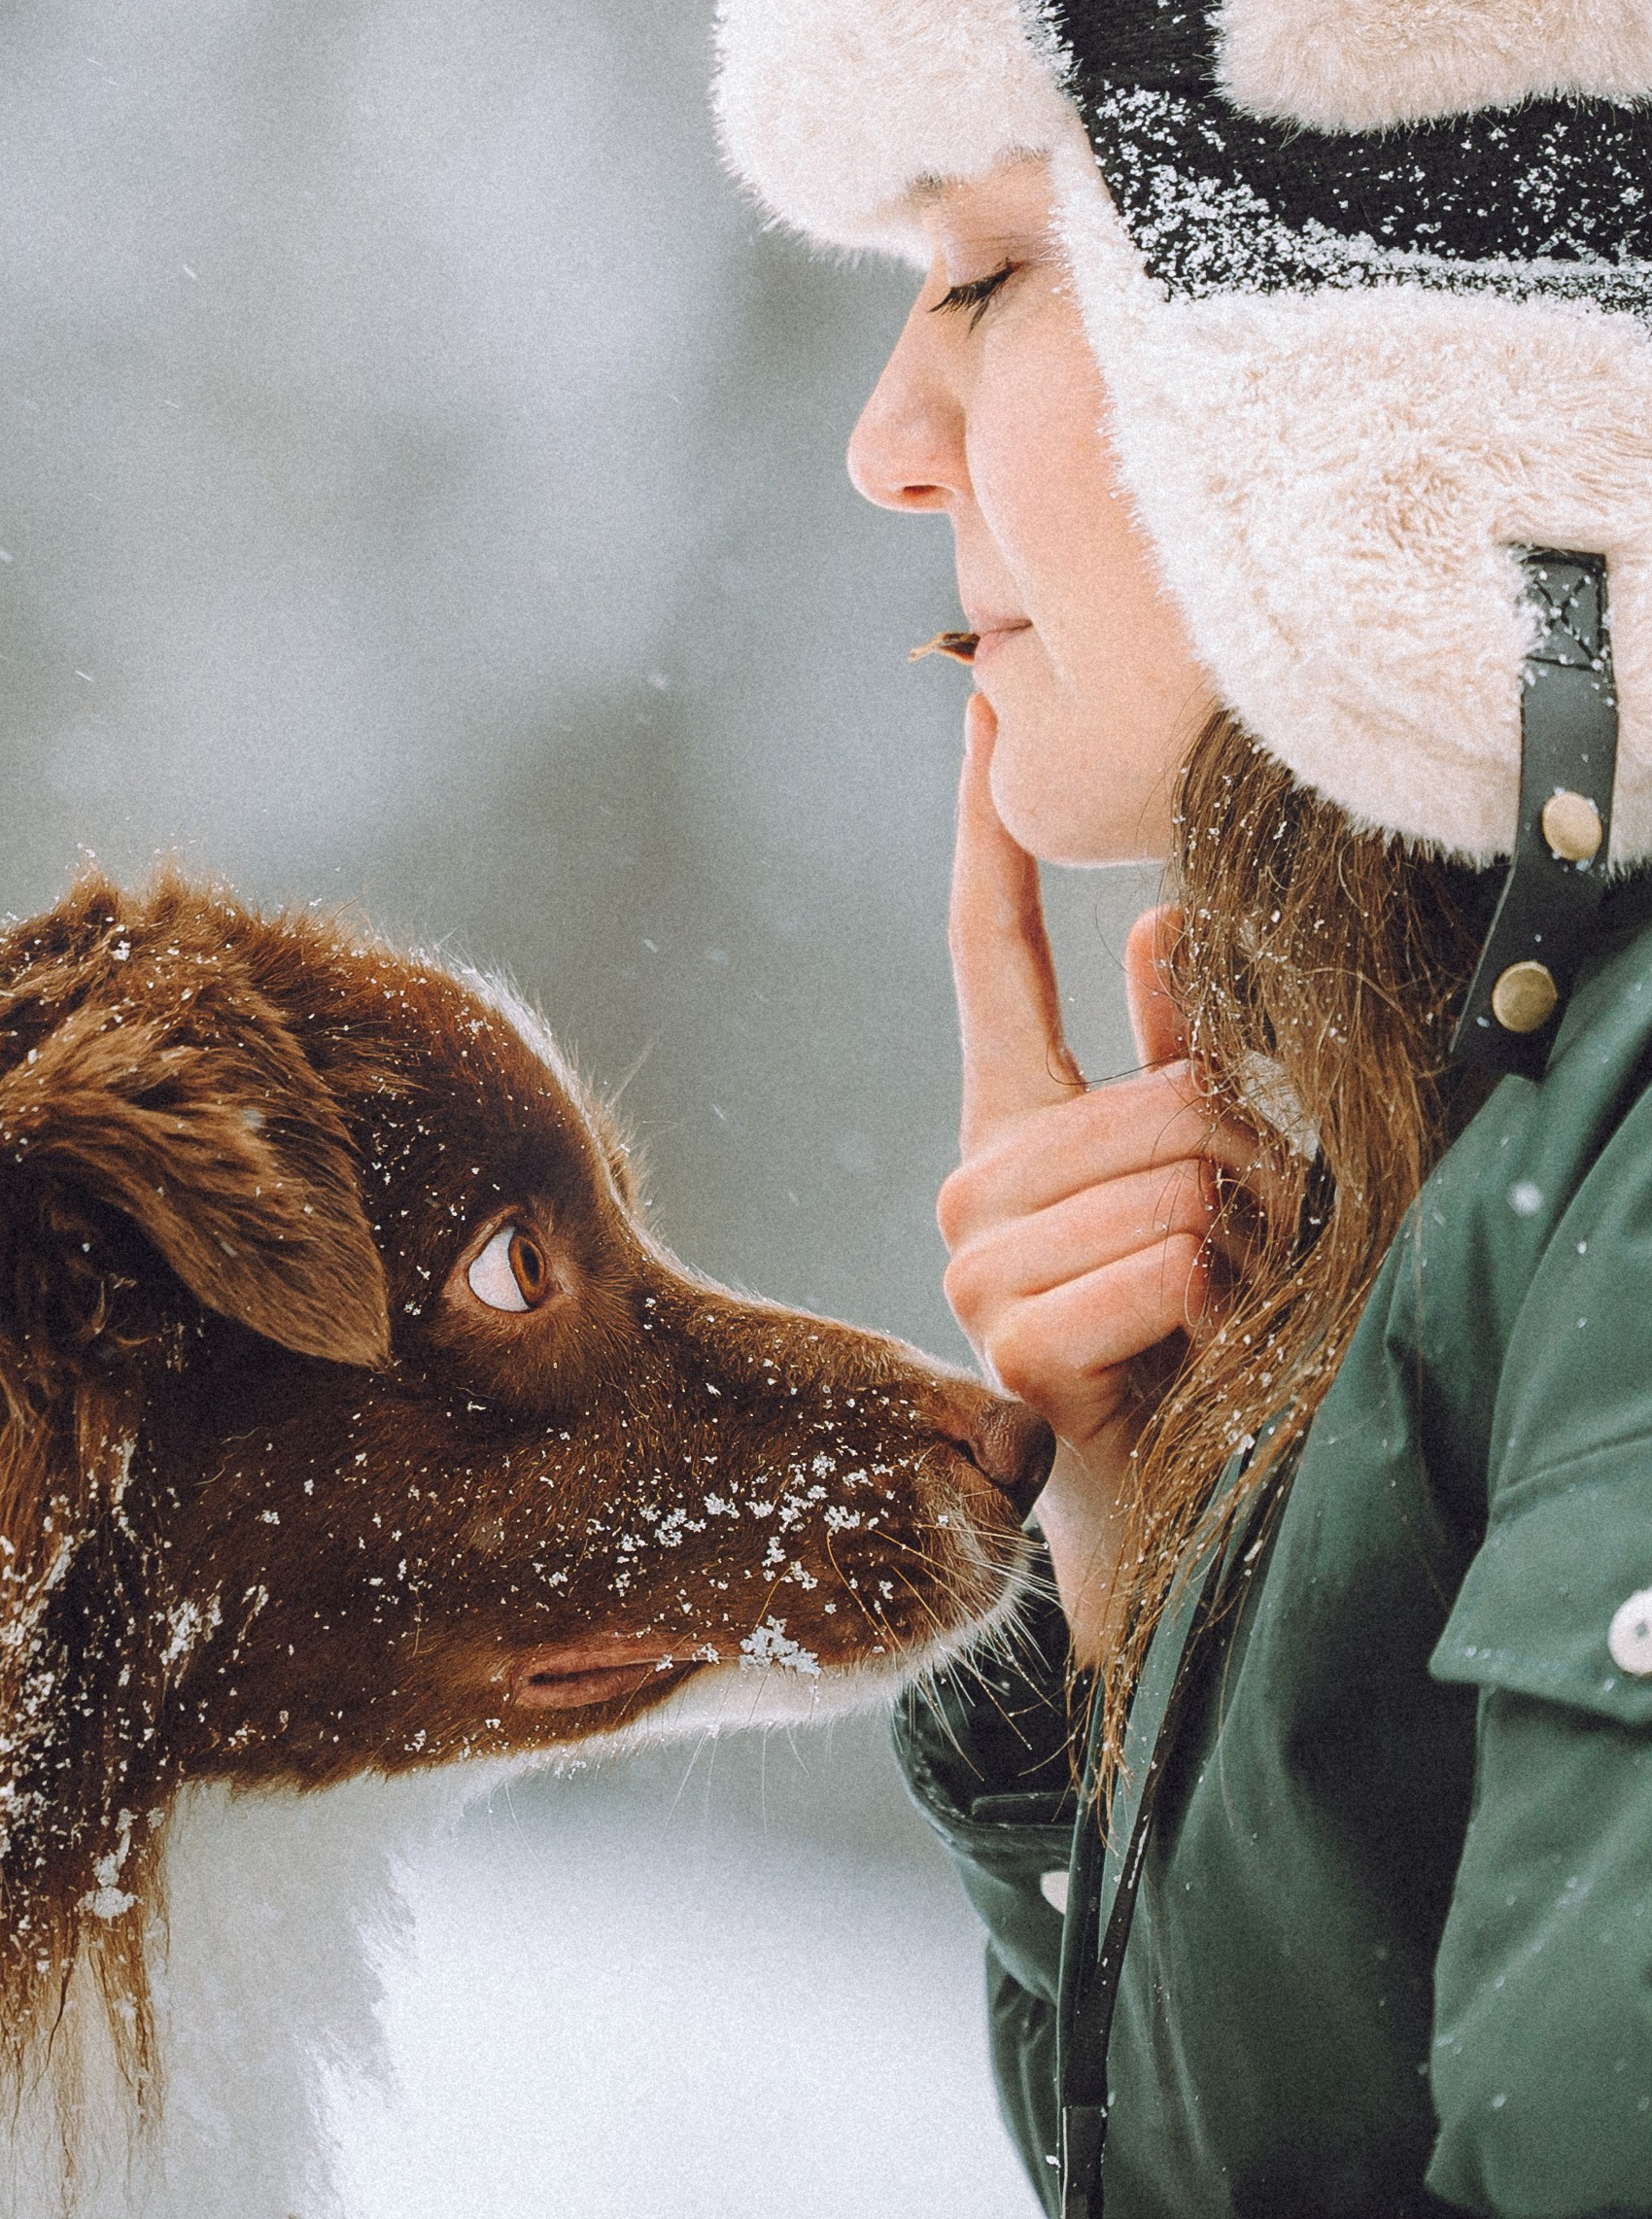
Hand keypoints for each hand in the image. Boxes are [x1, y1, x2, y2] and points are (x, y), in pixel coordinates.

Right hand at [938, 696, 1260, 1662]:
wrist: (1172, 1507)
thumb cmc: (1199, 1333)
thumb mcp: (1206, 1177)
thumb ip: (1173, 1061)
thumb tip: (1154, 923)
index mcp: (1014, 1122)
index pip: (984, 951)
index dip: (981, 833)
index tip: (977, 711)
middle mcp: (972, 1184)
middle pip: (1146, 1095)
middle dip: (1236, 1168)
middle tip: (1245, 1248)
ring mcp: (977, 1269)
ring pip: (1158, 1181)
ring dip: (1232, 1246)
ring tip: (1219, 1306)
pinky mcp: (1010, 1347)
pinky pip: (1148, 1268)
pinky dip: (1204, 1306)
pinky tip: (1190, 1349)